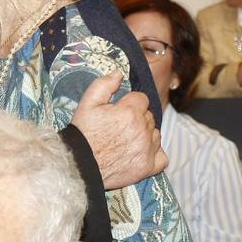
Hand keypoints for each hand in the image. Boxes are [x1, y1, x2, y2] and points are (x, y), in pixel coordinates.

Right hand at [68, 71, 164, 189]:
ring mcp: (146, 150)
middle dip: (137, 118)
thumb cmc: (83, 133)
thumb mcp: (87, 103)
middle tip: (119, 126)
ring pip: (156, 134)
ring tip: (127, 139)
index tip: (119, 110)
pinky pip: (163, 158)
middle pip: (149, 116)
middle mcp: (142, 130)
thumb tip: (119, 73)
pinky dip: (155, 154)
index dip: (129, 103)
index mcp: (130, 112)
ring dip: (146, 134)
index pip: (142, 99)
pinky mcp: (147, 167)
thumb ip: (104, 84)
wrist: (79, 164)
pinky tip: (143, 151)